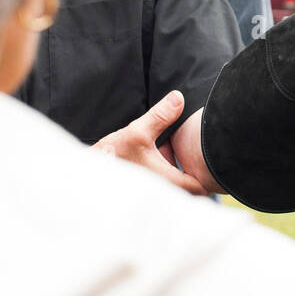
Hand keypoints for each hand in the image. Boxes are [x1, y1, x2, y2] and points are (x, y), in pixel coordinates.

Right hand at [93, 90, 215, 195]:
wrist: (84, 176)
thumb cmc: (112, 157)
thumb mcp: (137, 132)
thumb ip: (160, 116)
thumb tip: (179, 98)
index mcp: (167, 184)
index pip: (202, 187)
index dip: (210, 177)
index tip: (209, 163)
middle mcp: (162, 195)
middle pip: (191, 189)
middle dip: (193, 173)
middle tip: (194, 156)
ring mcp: (152, 198)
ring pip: (175, 188)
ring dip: (176, 173)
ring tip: (170, 154)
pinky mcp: (142, 197)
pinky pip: (161, 189)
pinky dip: (163, 176)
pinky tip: (154, 159)